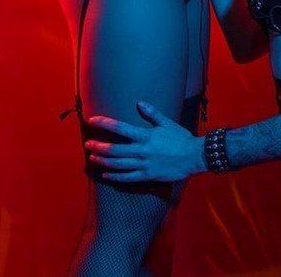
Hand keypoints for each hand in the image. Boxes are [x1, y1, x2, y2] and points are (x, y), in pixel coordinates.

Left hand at [85, 102, 205, 183]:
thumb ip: (152, 113)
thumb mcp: (167, 123)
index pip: (121, 128)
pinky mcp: (147, 176)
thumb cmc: (180, 138)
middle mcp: (142, 150)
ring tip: (93, 157)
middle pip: (115, 149)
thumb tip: (139, 103)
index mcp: (146, 136)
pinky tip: (106, 174)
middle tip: (87, 144)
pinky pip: (127, 178)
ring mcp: (143, 164)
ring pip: (118, 164)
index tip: (92, 120)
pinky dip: (115, 176)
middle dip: (99, 146)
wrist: (193, 156)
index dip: (105, 123)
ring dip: (104, 160)